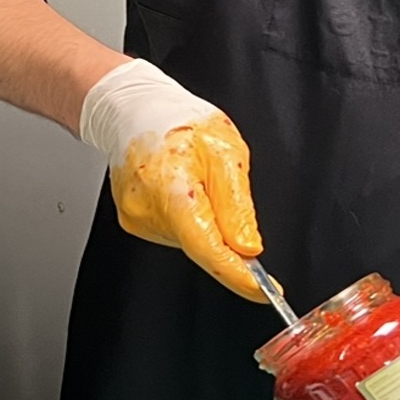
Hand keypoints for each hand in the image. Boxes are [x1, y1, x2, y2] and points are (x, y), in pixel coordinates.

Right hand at [77, 60, 262, 299]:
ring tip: (197, 179)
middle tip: (224, 189)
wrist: (134, 108)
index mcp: (172, 189)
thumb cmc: (179, 120)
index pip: (208, 249)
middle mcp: (148, 211)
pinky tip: (181, 187)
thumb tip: (248, 248)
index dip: (239, 275)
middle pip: (200, 245)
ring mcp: (137, 219)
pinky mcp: (134, 221)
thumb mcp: (226, 152)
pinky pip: (175, 231)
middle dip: (223, 233)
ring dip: (205, 221)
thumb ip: (237, 205)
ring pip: (189, 239)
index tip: (265, 291)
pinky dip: (188, 217)